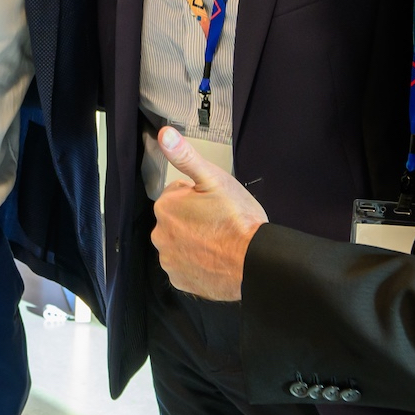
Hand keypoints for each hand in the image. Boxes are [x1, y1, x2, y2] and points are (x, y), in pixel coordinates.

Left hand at [151, 127, 268, 300]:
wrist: (254, 262)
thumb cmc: (237, 219)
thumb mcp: (215, 179)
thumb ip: (186, 156)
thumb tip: (164, 133)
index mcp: (165, 207)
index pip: (178, 194)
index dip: (199, 196)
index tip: (216, 204)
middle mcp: (159, 235)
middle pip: (177, 220)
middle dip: (193, 219)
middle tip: (220, 222)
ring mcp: (169, 261)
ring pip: (180, 243)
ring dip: (194, 241)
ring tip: (220, 242)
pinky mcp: (180, 281)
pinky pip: (185, 266)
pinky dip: (196, 263)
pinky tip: (215, 259)